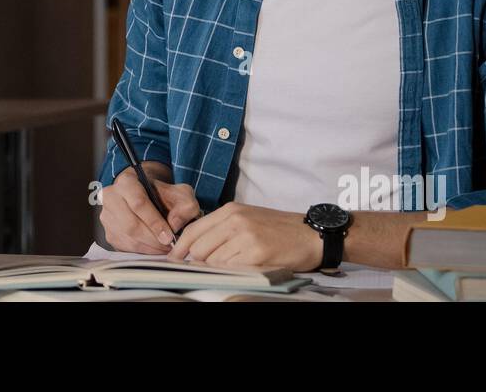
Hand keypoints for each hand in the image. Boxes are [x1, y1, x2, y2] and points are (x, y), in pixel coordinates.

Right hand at [99, 165, 200, 254]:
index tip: (169, 236)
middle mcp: (111, 198)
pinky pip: (125, 248)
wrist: (147, 196)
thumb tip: (174, 225)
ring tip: (165, 248)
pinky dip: (142, 252)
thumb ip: (184, 206)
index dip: (155, 223)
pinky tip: (154, 249)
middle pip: (131, 225)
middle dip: (153, 239)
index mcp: (127, 182)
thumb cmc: (163, 195)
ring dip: (149, 248)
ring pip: (128, 238)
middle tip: (169, 246)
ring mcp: (107, 217)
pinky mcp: (109, 233)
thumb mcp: (180, 194)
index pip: (138, 204)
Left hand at [167, 202, 321, 269]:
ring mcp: (245, 236)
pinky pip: (230, 269)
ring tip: (234, 267)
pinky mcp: (256, 253)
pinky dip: (232, 274)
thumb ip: (221, 230)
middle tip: (208, 268)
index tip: (175, 260)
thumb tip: (194, 249)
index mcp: (230, 211)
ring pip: (212, 262)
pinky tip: (243, 270)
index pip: (193, 231)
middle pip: (198, 249)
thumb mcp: (246, 218)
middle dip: (198, 263)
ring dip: (217, 270)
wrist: (310, 234)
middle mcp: (234, 221)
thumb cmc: (278, 229)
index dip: (180, 249)